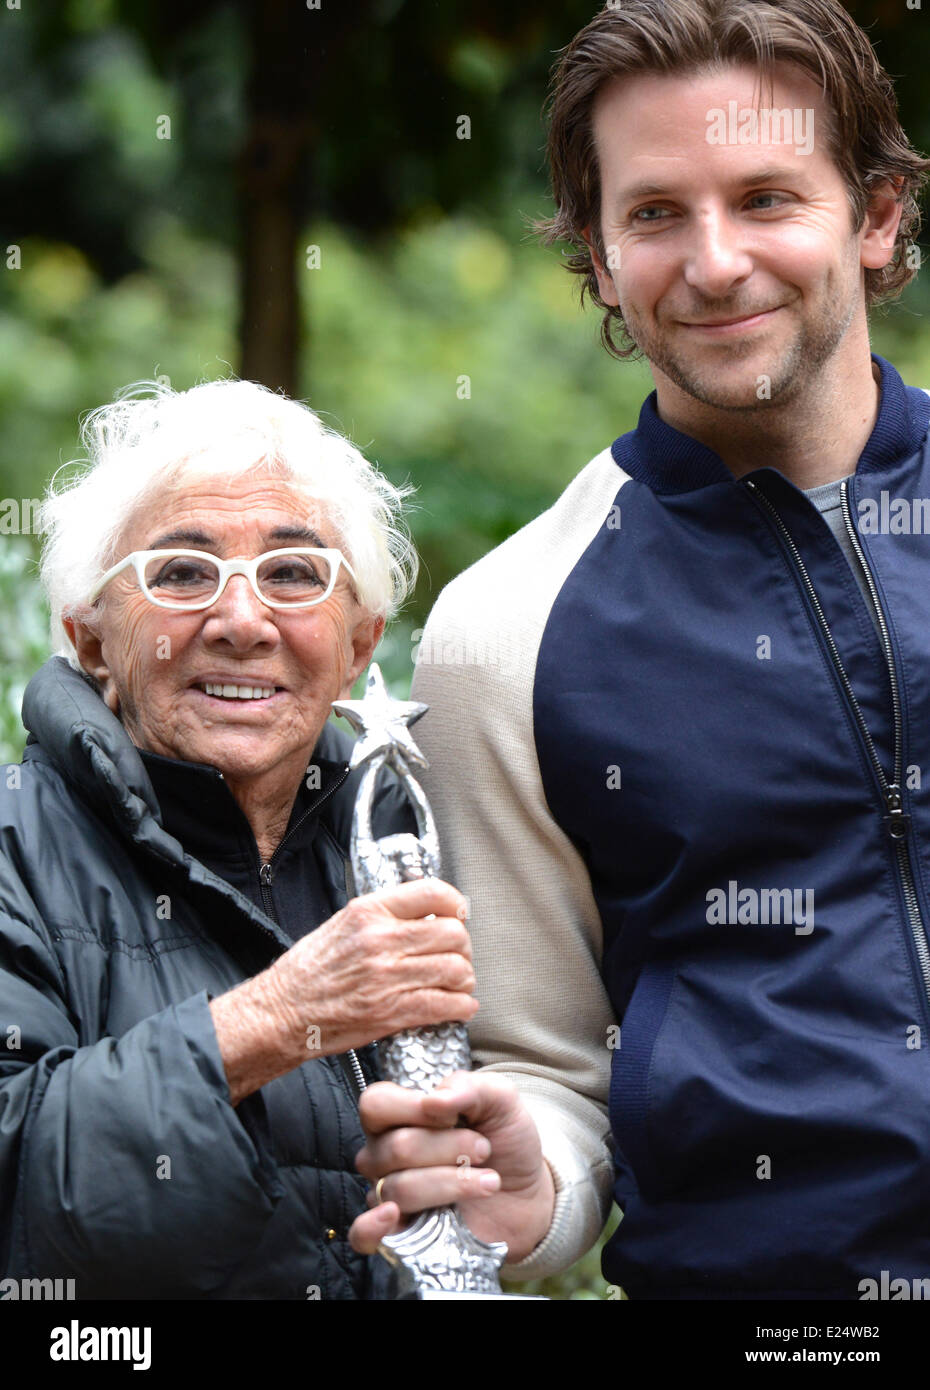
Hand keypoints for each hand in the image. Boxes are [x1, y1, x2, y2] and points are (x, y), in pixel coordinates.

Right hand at [210, 878, 476, 1103]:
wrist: (281, 1012)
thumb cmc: (306, 972)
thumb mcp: (340, 924)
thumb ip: (381, 917)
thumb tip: (422, 916)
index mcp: (368, 912)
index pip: (431, 893)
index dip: (455, 904)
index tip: (459, 914)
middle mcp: (381, 940)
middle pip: (452, 933)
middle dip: (463, 948)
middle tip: (458, 957)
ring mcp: (387, 977)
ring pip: (454, 969)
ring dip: (464, 978)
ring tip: (459, 984)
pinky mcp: (390, 1012)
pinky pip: (444, 1005)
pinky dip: (462, 1006)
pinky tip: (461, 1006)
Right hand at [349, 1071, 555, 1265]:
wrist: (528, 1195)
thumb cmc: (504, 1140)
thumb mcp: (499, 1100)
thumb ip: (468, 1088)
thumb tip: (433, 1100)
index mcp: (399, 1115)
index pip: (376, 1104)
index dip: (412, 1108)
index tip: (454, 1116)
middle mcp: (385, 1154)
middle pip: (396, 1147)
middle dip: (450, 1147)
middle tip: (484, 1150)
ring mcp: (389, 1195)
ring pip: (399, 1189)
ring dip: (453, 1183)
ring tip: (488, 1182)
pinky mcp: (400, 1235)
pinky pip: (363, 1236)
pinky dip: (372, 1228)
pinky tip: (394, 1217)